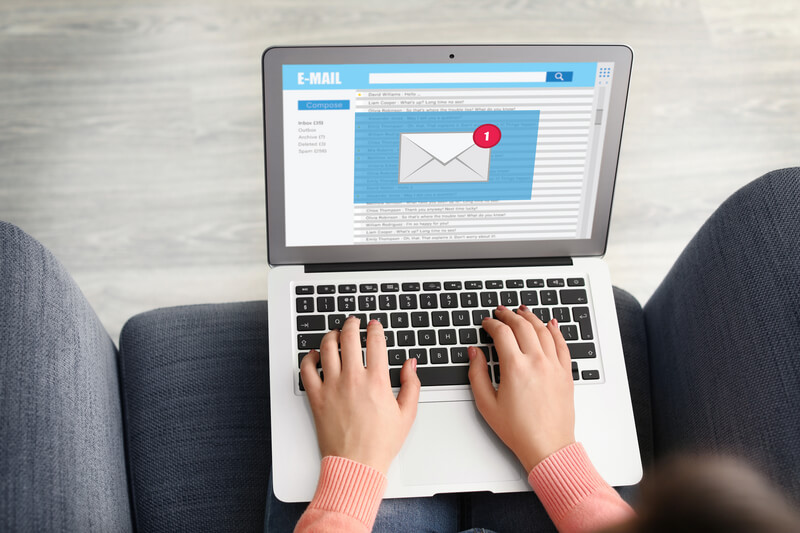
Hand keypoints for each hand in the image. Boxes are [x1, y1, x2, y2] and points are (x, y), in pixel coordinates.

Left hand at [300, 316, 420, 474]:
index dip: (375, 328)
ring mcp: (332, 386)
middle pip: (349, 337)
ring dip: (331, 335)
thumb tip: (411, 363)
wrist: (357, 464)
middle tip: (353, 322)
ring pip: (327, 347)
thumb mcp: (407, 414)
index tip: (374, 325)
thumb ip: (412, 384)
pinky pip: (307, 369)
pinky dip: (309, 357)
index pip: (375, 342)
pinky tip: (315, 355)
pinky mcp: (316, 397)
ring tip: (336, 334)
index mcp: (377, 381)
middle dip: (352, 324)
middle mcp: (353, 379)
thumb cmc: (380, 443)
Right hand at [468, 305, 574, 472]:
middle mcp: (536, 362)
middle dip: (509, 315)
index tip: (487, 323)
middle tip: (501, 312)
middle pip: (522, 326)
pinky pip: (562, 344)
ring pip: (543, 330)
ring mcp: (554, 366)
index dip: (491, 324)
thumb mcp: (487, 404)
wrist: (547, 446)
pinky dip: (555, 331)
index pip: (502, 333)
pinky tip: (550, 324)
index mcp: (515, 368)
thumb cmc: (518, 430)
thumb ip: (477, 374)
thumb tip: (475, 353)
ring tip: (522, 311)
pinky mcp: (566, 373)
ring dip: (530, 317)